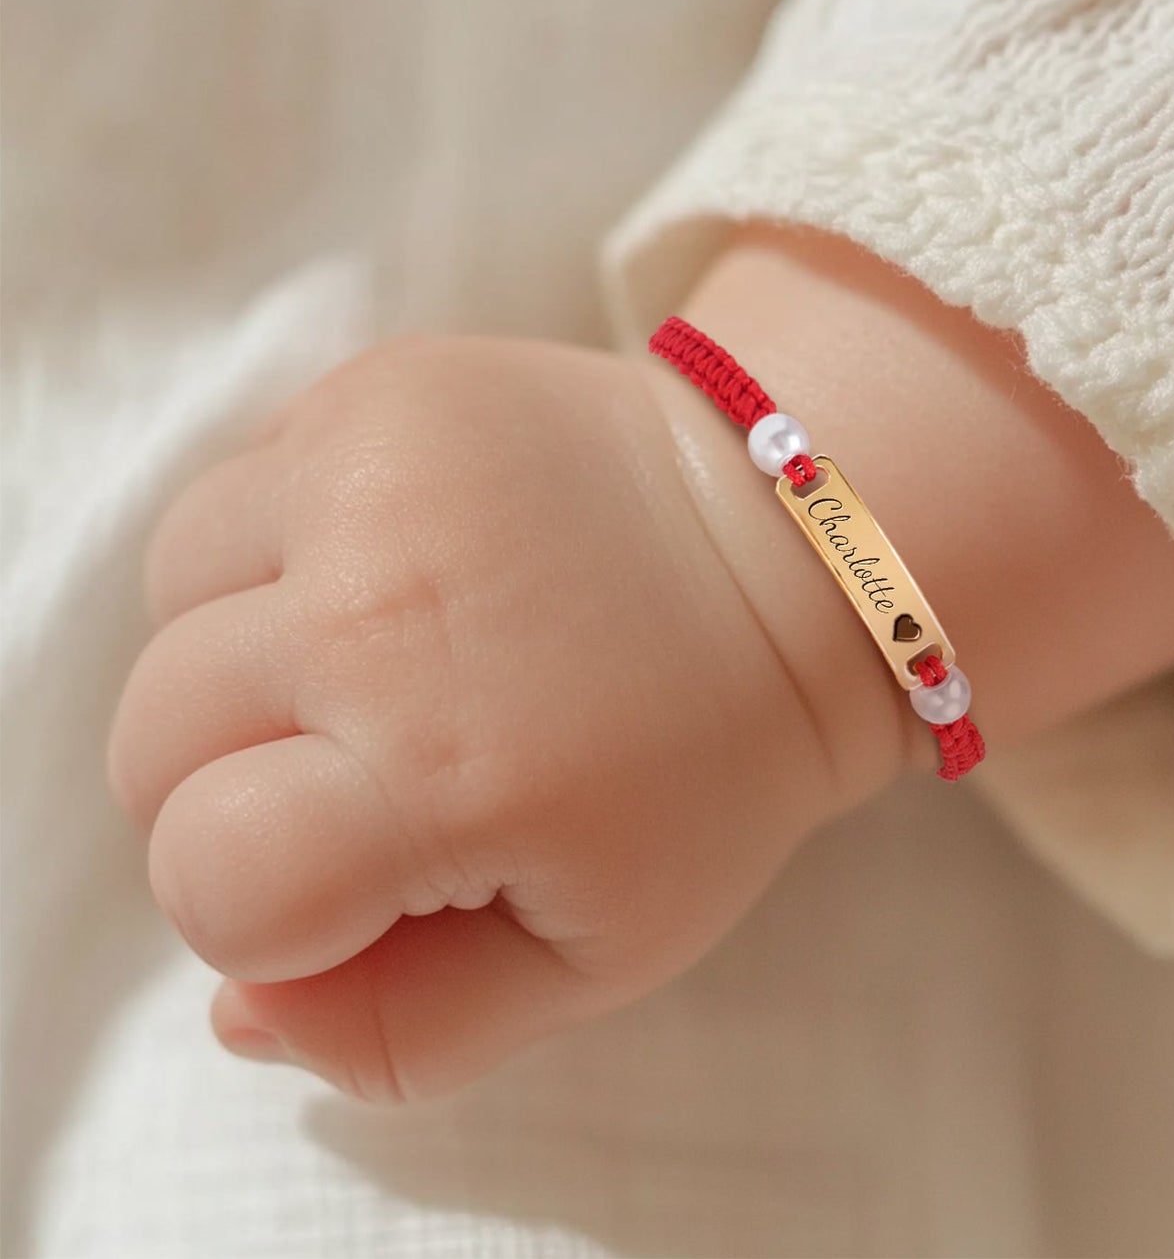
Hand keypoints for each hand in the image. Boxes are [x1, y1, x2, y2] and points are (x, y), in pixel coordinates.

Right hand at [108, 334, 873, 1100]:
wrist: (776, 549)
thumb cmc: (699, 768)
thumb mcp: (593, 954)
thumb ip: (402, 1030)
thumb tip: (237, 1005)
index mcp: (444, 773)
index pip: (206, 880)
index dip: (262, 909)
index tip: (363, 870)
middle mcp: (379, 611)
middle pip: (151, 746)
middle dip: (233, 791)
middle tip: (373, 770)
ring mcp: (364, 475)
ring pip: (170, 615)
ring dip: (240, 664)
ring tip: (383, 659)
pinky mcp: (370, 390)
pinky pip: (226, 506)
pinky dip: (269, 558)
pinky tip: (389, 571)